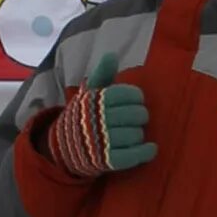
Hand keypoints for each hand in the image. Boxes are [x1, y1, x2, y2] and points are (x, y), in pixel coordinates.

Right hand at [46, 51, 154, 179]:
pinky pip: (132, 156)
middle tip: (137, 118)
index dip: (136, 96)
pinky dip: (145, 152)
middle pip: (136, 115)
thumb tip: (111, 54)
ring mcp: (101, 141)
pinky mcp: (106, 161)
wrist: (65, 148)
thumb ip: (102, 74)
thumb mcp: (90, 93)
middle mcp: (97, 120)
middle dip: (140, 116)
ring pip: (136, 135)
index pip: (125, 94)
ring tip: (133, 133)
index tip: (136, 100)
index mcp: (94, 100)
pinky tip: (151, 148)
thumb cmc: (85, 115)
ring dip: (139, 134)